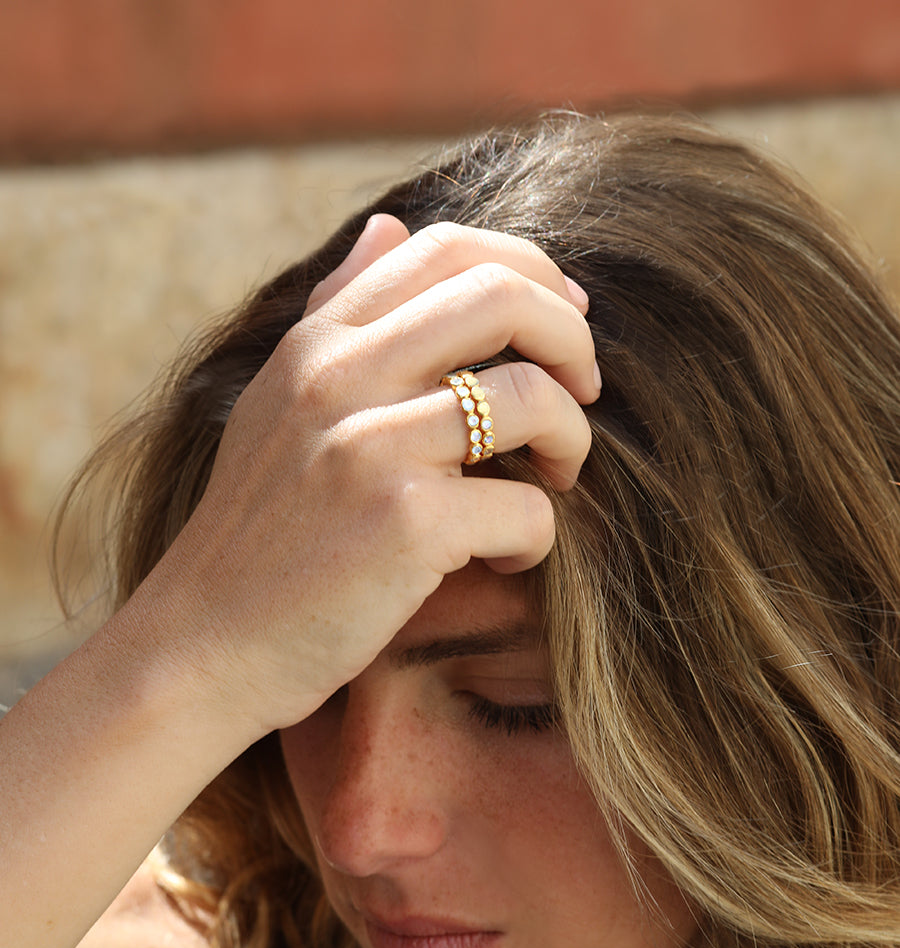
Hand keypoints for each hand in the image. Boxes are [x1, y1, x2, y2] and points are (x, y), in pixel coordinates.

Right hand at [139, 216, 599, 737]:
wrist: (206, 646)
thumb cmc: (257, 535)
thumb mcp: (277, 404)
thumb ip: (337, 312)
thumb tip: (388, 224)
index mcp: (317, 344)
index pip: (444, 247)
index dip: (530, 272)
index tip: (565, 325)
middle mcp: (341, 377)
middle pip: (502, 295)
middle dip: (572, 340)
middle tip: (585, 394)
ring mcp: (372, 446)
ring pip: (533, 398)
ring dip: (572, 441)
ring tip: (554, 482)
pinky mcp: (406, 523)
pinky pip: (527, 506)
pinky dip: (536, 537)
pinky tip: (506, 559)